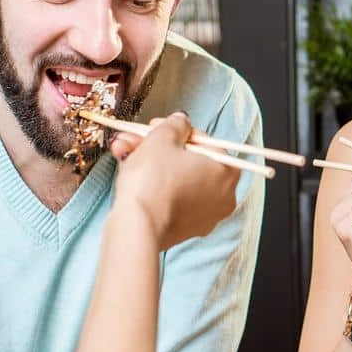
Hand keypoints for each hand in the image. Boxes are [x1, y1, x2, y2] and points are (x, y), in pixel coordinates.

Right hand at [109, 113, 239, 249]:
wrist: (136, 225)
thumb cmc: (154, 179)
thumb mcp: (163, 138)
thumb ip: (177, 124)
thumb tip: (182, 122)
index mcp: (227, 172)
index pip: (205, 141)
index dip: (178, 130)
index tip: (157, 126)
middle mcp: (223, 197)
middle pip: (189, 161)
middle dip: (159, 147)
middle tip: (138, 138)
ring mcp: (204, 217)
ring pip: (176, 179)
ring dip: (150, 163)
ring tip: (124, 152)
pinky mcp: (184, 230)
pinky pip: (170, 199)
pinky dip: (153, 186)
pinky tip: (129, 174)